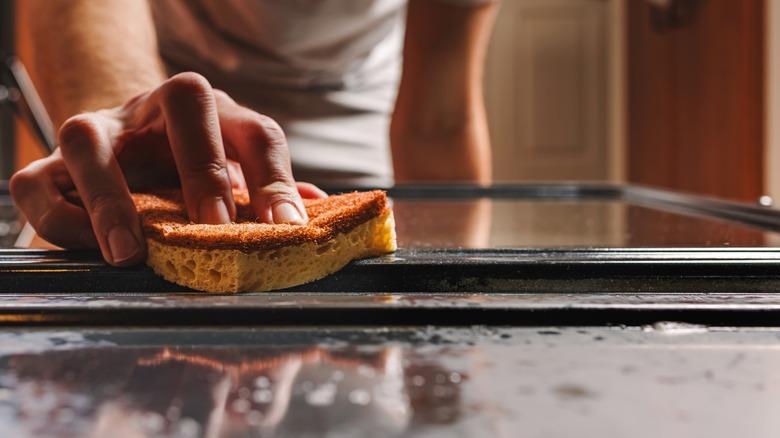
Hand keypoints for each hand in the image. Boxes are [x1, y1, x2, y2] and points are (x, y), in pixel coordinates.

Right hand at [10, 72, 323, 266]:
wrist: (125, 148)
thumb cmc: (189, 168)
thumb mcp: (233, 178)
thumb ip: (268, 192)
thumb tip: (316, 209)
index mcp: (216, 116)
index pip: (256, 132)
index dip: (275, 179)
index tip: (288, 228)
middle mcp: (156, 110)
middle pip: (185, 100)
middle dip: (204, 167)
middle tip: (215, 229)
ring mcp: (100, 131)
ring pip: (88, 137)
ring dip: (110, 197)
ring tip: (132, 253)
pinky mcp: (50, 165)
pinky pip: (37, 182)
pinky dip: (59, 218)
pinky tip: (89, 248)